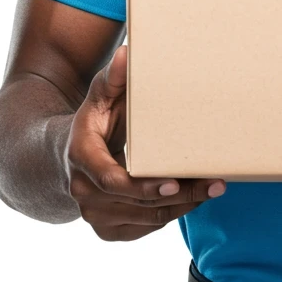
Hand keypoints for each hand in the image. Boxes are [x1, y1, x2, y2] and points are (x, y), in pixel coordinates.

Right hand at [64, 44, 226, 240]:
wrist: (67, 155)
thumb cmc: (94, 119)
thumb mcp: (100, 93)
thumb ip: (114, 76)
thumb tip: (127, 53)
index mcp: (81, 156)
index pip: (111, 179)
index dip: (144, 185)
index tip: (175, 183)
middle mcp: (82, 191)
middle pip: (136, 203)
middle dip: (179, 196)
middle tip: (214, 184)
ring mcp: (93, 214)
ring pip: (145, 219)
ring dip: (181, 207)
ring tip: (212, 189)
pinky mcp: (107, 228)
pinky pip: (144, 228)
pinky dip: (170, 216)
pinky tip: (193, 199)